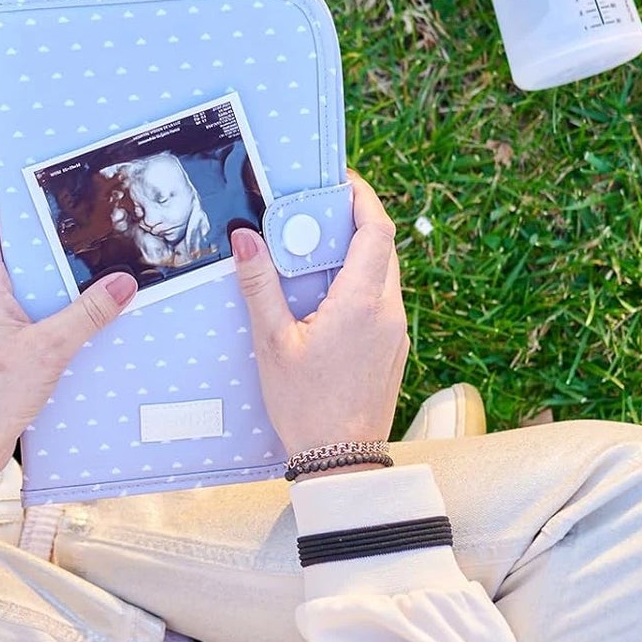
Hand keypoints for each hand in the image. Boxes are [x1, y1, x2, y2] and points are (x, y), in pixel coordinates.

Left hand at [0, 208, 137, 501]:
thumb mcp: (48, 349)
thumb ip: (88, 313)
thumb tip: (125, 281)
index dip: (26, 203)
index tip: (62, 190)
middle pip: (22, 254)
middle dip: (58, 244)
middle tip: (98, 230)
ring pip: (31, 287)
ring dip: (62, 283)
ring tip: (103, 270)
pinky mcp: (2, 346)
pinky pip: (34, 315)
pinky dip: (58, 311)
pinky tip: (89, 318)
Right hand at [230, 170, 408, 458]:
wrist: (341, 460)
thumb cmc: (305, 406)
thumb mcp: (273, 343)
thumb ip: (260, 286)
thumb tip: (246, 237)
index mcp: (362, 303)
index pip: (377, 230)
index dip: (362, 197)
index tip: (339, 181)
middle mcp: (388, 311)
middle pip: (383, 247)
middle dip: (354, 222)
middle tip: (316, 212)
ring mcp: (395, 331)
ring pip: (384, 273)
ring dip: (356, 254)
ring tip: (314, 251)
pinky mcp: (393, 348)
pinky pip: (381, 300)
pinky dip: (358, 283)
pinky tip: (325, 296)